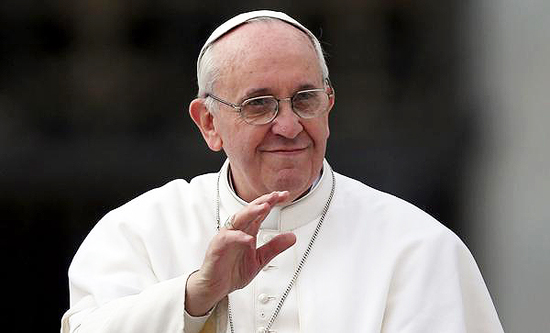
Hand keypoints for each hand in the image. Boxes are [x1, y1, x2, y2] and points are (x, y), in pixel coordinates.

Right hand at [185, 191, 296, 315]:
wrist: (216, 286)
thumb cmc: (233, 271)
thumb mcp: (260, 259)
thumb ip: (274, 247)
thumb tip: (292, 237)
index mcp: (248, 231)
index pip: (260, 212)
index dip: (272, 202)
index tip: (285, 195)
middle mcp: (238, 231)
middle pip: (250, 210)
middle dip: (263, 201)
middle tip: (276, 195)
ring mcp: (227, 237)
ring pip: (239, 219)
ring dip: (251, 212)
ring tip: (264, 207)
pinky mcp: (217, 247)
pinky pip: (228, 238)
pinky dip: (238, 237)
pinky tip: (248, 237)